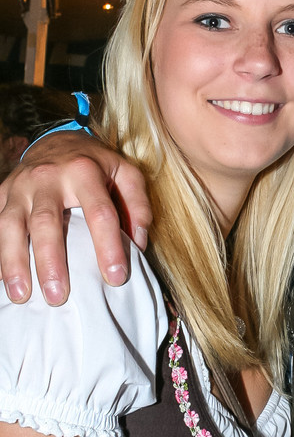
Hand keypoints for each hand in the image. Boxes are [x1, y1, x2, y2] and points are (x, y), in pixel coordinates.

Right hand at [0, 131, 151, 304]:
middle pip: (46, 222)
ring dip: (14, 263)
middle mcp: (47, 177)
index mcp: (84, 171)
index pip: (99, 212)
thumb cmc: (95, 165)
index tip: (116, 278)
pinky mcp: (2, 194)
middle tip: (58, 296)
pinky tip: (4, 280)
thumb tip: (138, 244)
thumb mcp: (126, 173)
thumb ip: (137, 205)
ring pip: (11, 225)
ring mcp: (20, 186)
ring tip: (22, 296)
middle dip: (51, 261)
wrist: (56, 140)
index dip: (108, 246)